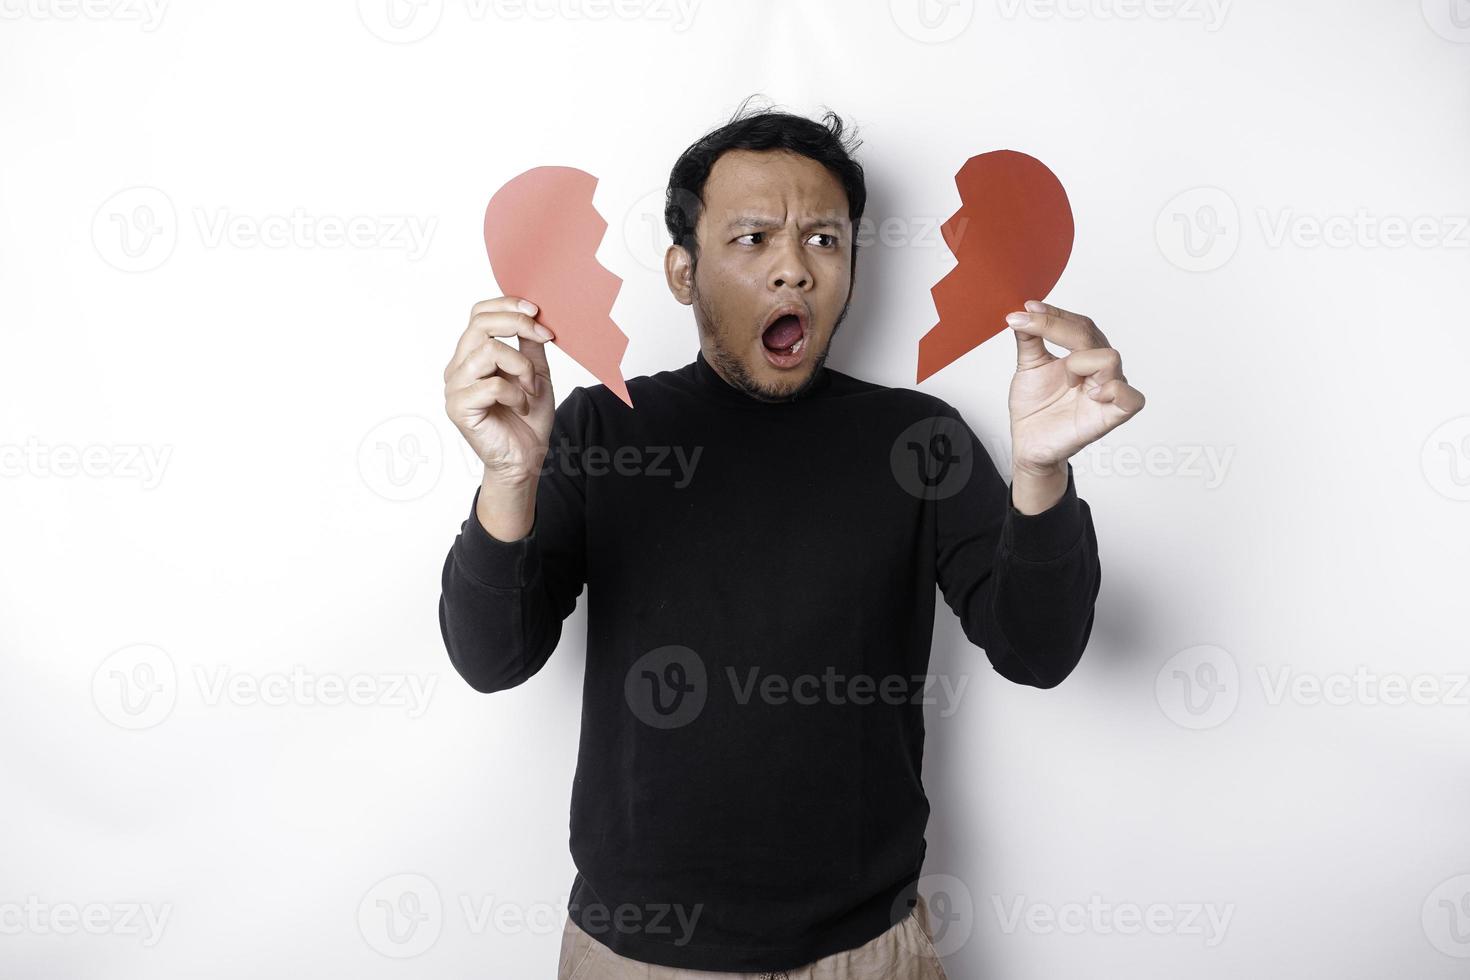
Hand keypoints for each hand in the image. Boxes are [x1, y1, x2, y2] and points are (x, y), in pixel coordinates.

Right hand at [443, 296, 556, 489]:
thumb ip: (530, 345)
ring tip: (530, 389)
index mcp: (472, 355)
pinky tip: (521, 405)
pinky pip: (492, 384)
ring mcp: (455, 387)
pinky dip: (515, 393)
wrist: (525, 458)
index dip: (507, 305)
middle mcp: (458, 367)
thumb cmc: (527, 419)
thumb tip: (533, 314)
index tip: (536, 311)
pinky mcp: (459, 408)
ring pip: (488, 350)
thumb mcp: (536, 373)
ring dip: (520, 366)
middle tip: (544, 337)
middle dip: (517, 324)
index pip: (479, 314)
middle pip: (480, 324)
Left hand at [1006, 300, 1144, 476]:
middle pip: (1091, 334)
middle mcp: (1099, 370)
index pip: (1079, 325)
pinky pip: (1131, 398)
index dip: (1055, 314)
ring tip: (1065, 380)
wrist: (1029, 444)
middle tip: (1027, 325)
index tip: (1027, 309)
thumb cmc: (1035, 408)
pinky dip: (1114, 390)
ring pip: (1110, 358)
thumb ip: (1030, 339)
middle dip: (1056, 326)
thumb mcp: (1028, 367)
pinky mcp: (1111, 416)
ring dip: (1080, 362)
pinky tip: (1090, 393)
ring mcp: (1107, 392)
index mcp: (1083, 355)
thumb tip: (1023, 313)